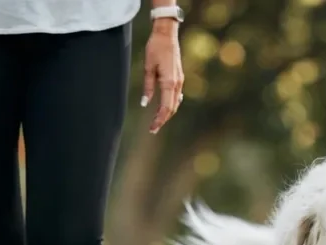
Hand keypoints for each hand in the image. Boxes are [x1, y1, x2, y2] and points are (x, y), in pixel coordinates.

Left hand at [142, 19, 183, 133]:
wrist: (167, 34)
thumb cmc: (155, 48)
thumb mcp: (148, 68)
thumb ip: (148, 87)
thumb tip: (145, 104)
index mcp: (169, 83)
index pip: (166, 108)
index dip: (159, 120)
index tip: (152, 129)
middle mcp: (177, 84)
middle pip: (172, 108)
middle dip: (163, 120)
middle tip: (153, 129)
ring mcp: (180, 80)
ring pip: (175, 103)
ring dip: (167, 113)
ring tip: (157, 120)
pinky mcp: (179, 77)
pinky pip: (176, 95)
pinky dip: (171, 104)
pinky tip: (166, 107)